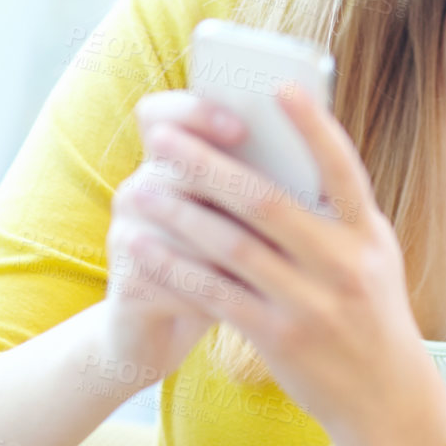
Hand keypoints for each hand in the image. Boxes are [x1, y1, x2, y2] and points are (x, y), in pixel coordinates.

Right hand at [102, 91, 258, 387]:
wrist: (165, 334)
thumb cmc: (225, 269)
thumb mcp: (243, 225)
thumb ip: (268, 189)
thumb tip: (320, 163)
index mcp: (168, 164)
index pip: (162, 112)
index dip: (195, 111)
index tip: (241, 125)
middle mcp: (140, 190)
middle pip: (168, 163)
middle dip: (217, 169)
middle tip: (264, 184)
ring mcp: (126, 236)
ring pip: (174, 225)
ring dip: (225, 239)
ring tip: (274, 255)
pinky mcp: (127, 286)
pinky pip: (170, 281)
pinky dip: (212, 291)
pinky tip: (250, 305)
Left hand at [123, 82, 445, 445]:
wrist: (388, 403)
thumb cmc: (370, 313)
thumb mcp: (373, 259)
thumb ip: (335, 214)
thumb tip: (279, 157)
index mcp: (368, 234)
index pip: (341, 169)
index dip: (313, 126)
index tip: (279, 87)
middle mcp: (345, 266)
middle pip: (267, 202)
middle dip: (209, 166)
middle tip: (163, 138)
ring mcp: (313, 305)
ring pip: (233, 248)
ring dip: (179, 215)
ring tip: (140, 189)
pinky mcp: (281, 340)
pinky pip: (216, 295)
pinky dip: (175, 269)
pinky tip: (142, 248)